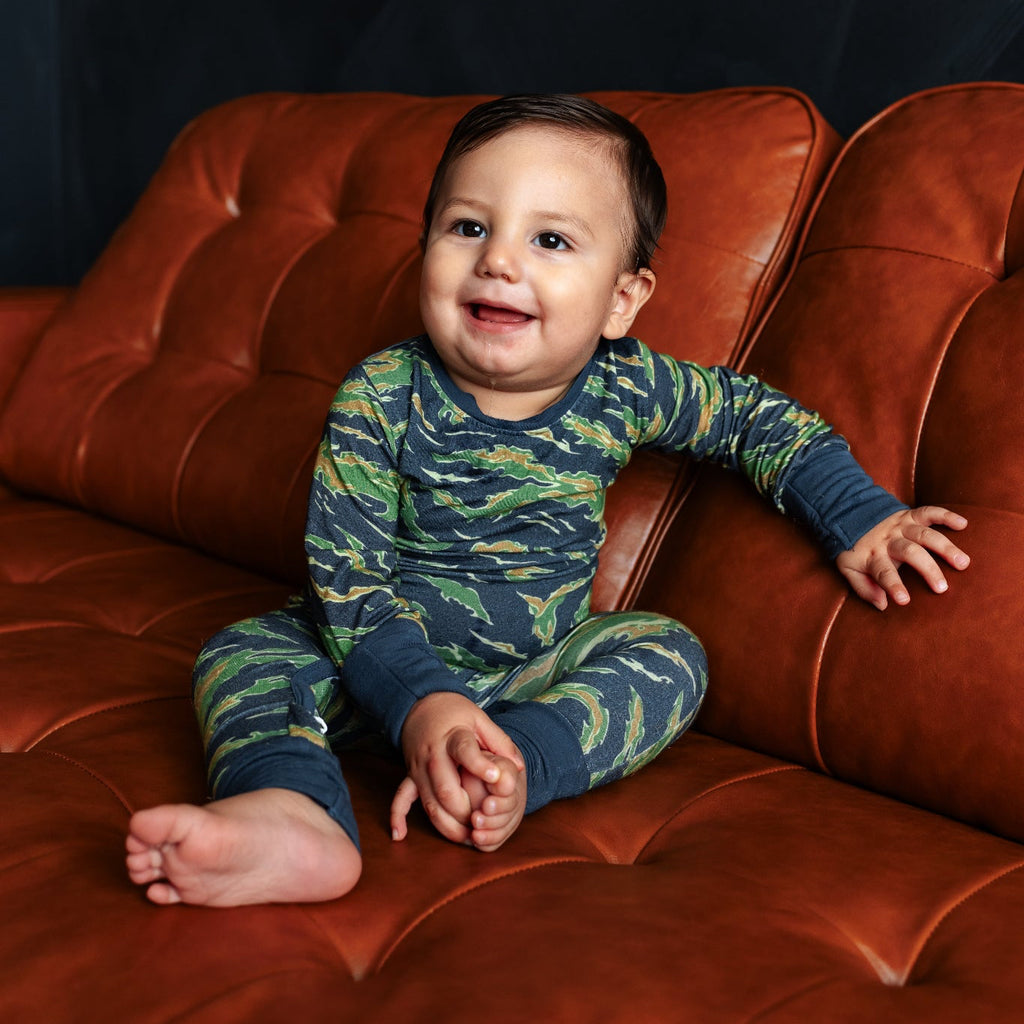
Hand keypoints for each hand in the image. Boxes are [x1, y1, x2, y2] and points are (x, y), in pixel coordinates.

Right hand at [391, 691, 523, 843]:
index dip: (478, 764)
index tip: (495, 777)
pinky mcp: (410, 776)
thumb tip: (518, 766)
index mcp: (453, 736)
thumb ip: (499, 741)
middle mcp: (433, 754)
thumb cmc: (456, 714)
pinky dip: (397, 817)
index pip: (464, 750)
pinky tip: (399, 835)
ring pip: (429, 803)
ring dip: (447, 825)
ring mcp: (418, 768)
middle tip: (483, 821)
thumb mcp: (480, 719)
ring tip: (467, 838)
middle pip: (445, 789)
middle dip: (465, 811)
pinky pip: (400, 798)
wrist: (422, 705)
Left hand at [836, 506, 969, 609]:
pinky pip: (929, 512)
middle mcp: (889, 541)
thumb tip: (883, 605)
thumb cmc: (854, 549)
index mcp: (873, 556)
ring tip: (963, 563)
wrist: (849, 515)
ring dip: (945, 547)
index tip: (904, 600)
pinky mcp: (909, 515)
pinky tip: (963, 524)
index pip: (883, 572)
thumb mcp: (849, 570)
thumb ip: (864, 588)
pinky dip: (946, 516)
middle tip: (943, 587)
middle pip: (910, 553)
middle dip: (927, 569)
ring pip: (925, 535)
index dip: (893, 585)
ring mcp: (900, 527)